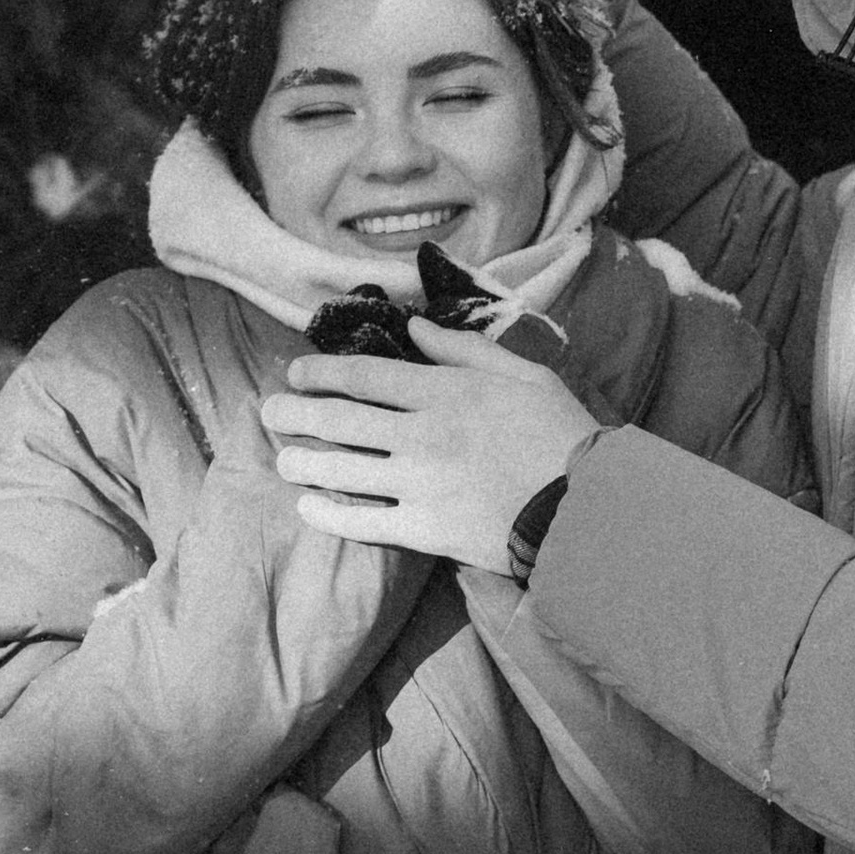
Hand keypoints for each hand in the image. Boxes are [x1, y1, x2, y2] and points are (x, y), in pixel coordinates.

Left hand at [259, 324, 599, 567]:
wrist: (585, 504)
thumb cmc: (559, 432)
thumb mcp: (520, 373)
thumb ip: (462, 349)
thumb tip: (412, 325)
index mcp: (445, 391)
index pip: (364, 376)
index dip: (321, 372)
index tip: (297, 372)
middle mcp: (422, 434)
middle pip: (339, 420)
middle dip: (296, 414)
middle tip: (269, 412)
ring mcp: (418, 484)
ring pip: (341, 470)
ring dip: (303, 462)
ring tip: (283, 459)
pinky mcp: (424, 528)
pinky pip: (363, 522)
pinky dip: (329, 513)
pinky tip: (309, 506)